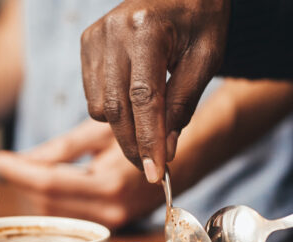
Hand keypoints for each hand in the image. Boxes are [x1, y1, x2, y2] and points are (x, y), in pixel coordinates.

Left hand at [0, 120, 162, 228]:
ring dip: (34, 194)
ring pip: (55, 215)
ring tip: (25, 170)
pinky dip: (52, 202)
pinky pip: (70, 217)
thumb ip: (58, 149)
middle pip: (47, 204)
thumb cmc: (143, 133)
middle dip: (23, 182)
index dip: (19, 171)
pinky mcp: (112, 226)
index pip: (49, 183)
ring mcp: (113, 222)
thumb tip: (18, 160)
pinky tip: (45, 184)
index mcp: (110, 183)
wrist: (185, 156)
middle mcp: (111, 210)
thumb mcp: (99, 132)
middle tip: (9, 161)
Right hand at [81, 0, 229, 182]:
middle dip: (134, 144)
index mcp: (146, 29)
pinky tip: (135, 104)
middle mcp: (113, 30)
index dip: (149, 139)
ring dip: (124, 129)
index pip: (144, 97)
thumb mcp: (206, 59)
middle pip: (116, 107)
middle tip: (152, 169)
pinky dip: (113, 110)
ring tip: (151, 128)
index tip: (156, 172)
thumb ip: (183, 104)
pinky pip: (93, 96)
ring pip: (101, 106)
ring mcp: (95, 36)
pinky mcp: (87, 44)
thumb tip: (165, 152)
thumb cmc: (200, 19)